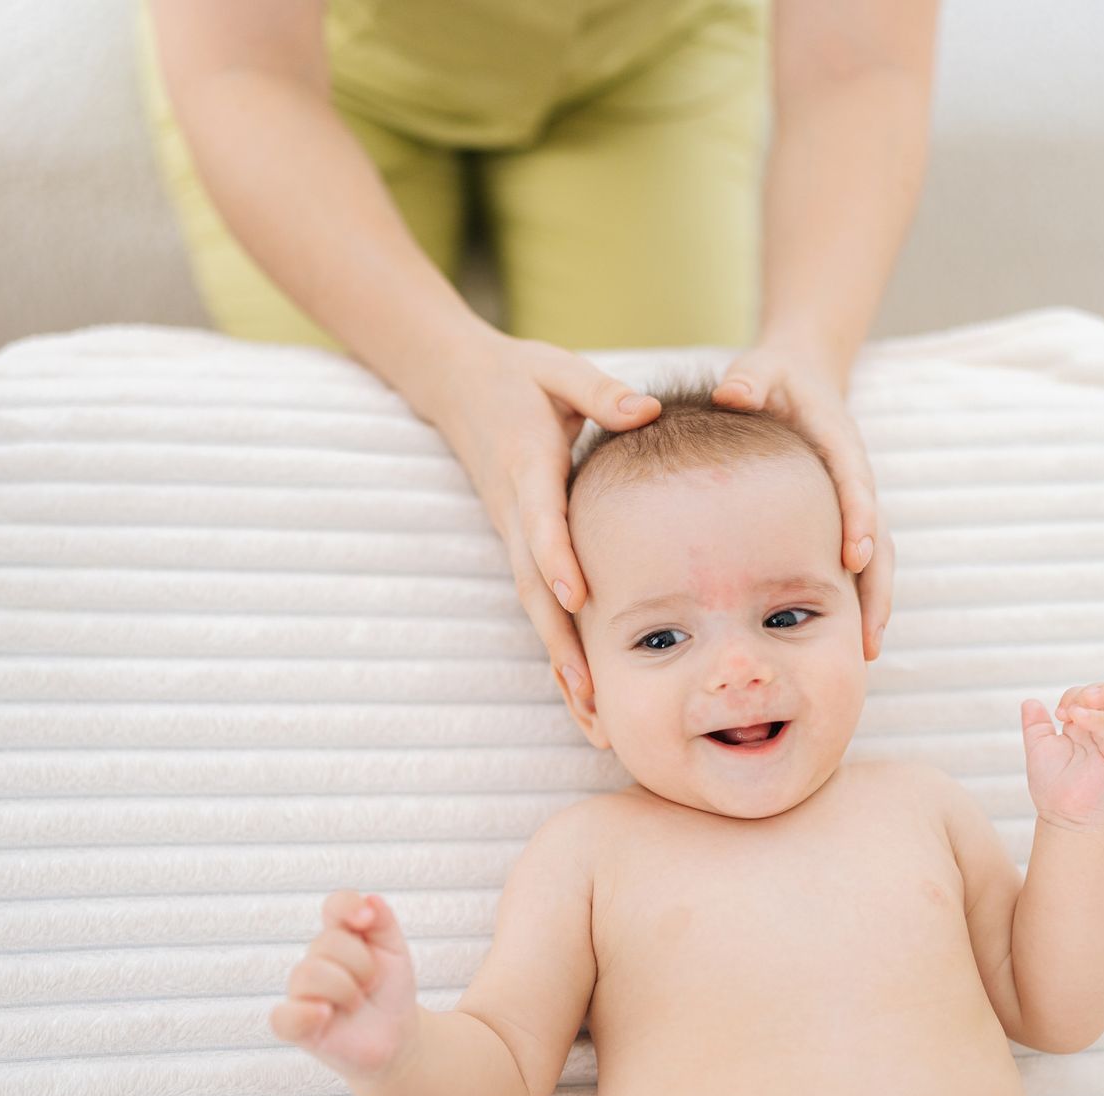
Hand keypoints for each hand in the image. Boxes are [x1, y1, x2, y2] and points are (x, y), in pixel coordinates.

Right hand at [270, 889, 421, 1083]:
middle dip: (361, 965)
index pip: (334, 906)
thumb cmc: (390, 991)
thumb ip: (383, 922)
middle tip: (371, 985)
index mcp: (341, 937)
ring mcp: (303, 993)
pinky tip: (325, 1014)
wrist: (397, 1036)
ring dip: (345, 989)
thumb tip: (370, 900)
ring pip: (308, 974)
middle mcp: (316, 960)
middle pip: (326, 942)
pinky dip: (303, 1013)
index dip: (347, 906)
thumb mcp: (395, 952)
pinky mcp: (297, 1027)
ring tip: (357, 1004)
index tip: (367, 920)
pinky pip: (282, 1017)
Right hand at [410, 332, 661, 707]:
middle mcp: (514, 510)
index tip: (576, 597)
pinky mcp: (519, 547)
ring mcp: (513, 534)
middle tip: (588, 691)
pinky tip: (583, 695)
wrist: (458, 384)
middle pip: (532, 584)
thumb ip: (600, 391)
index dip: (556, 557)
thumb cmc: (521, 376)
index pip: (540, 517)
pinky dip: (558, 650)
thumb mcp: (559, 369)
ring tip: (592, 717)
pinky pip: (537, 604)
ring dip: (560, 662)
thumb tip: (645, 409)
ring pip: (534, 607)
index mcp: (526, 464)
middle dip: (558, 640)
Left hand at [712, 344, 891, 660]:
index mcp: (838, 442)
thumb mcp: (760, 368)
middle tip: (867, 632)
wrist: (799, 376)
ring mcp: (854, 503)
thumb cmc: (773, 378)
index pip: (855, 482)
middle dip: (877, 585)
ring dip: (875, 603)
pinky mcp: (844, 519)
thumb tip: (731, 393)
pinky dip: (858, 599)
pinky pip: (858, 563)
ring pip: (877, 559)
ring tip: (866, 651)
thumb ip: (749, 378)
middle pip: (879, 536)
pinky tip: (848, 638)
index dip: (859, 519)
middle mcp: (856, 478)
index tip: (856, 556)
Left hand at [1021, 682, 1103, 829]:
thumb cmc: (1055, 788)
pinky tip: (1078, 718)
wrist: (1064, 818)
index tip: (1058, 714)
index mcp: (1097, 728)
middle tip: (1074, 705)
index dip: (1076, 695)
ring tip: (1082, 704)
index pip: (1100, 695)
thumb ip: (1035, 725)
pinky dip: (1101, 718)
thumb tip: (1030, 702)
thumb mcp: (1040, 748)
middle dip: (1100, 688)